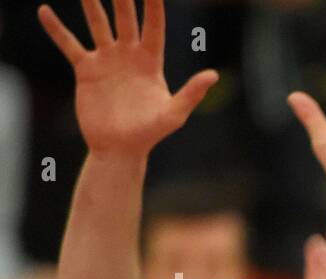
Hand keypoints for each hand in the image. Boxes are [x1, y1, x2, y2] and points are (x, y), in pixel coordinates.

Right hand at [38, 0, 217, 157]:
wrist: (119, 148)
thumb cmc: (150, 134)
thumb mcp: (174, 114)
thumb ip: (192, 93)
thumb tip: (213, 75)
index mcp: (151, 62)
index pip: (154, 27)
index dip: (153, 6)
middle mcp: (129, 56)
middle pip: (125, 18)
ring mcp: (107, 60)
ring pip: (98, 24)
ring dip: (91, 4)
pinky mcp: (86, 70)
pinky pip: (69, 44)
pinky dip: (57, 29)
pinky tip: (45, 11)